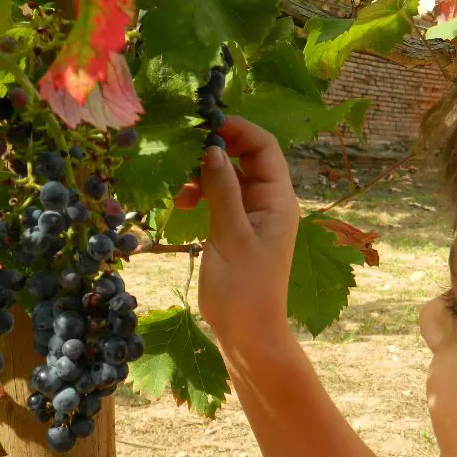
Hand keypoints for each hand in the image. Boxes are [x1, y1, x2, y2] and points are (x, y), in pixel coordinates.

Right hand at [174, 117, 299, 350]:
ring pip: (227, 177)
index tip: (205, 122)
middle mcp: (269, 202)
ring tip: (178, 185)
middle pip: (245, 158)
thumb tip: (213, 147)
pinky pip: (218, 198)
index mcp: (279, 200)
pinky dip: (200, 193)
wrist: (246, 334)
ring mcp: (252, 216)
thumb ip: (223, 190)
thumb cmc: (244, 288)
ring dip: (202, 173)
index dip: (238, 129)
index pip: (264, 147)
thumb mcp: (230, 236)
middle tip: (182, 148)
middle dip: (215, 149)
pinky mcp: (234, 230)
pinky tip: (181, 201)